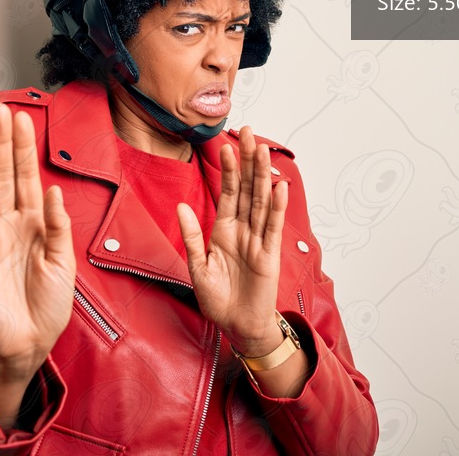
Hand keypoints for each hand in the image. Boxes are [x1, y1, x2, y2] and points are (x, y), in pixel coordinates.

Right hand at [0, 104, 75, 386]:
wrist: (30, 340)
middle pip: (2, 175)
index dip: (24, 148)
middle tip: (0, 112)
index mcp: (35, 222)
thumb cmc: (50, 304)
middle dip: (2, 144)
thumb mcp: (65, 263)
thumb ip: (59, 227)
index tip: (23, 118)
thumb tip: (55, 191)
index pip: (27, 176)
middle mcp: (9, 223)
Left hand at [177, 127, 288, 356]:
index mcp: (223, 230)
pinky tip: (278, 187)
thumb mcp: (197, 267)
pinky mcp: (269, 256)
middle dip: (248, 161)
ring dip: (262, 176)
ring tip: (263, 151)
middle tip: (249, 132)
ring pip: (260, 202)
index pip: (228, 193)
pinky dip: (275, 207)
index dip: (229, 169)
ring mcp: (258, 241)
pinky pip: (271, 227)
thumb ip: (191, 236)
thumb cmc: (218, 300)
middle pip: (247, 189)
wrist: (237, 327)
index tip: (227, 145)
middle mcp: (242, 230)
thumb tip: (181, 206)